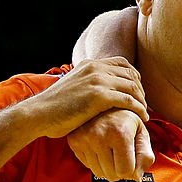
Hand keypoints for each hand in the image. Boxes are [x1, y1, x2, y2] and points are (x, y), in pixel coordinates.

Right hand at [24, 57, 147, 139]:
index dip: (135, 78)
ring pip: (133, 87)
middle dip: (141, 90)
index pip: (123, 63)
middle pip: (131, 74)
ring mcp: (97, 80)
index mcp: (89, 64)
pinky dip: (139, 109)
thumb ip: (88, 84)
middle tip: (144, 104)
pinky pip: (129, 100)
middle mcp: (95, 68)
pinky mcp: (99, 96)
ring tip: (144, 112)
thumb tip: (99, 92)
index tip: (137, 93)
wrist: (37, 114)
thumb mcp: (73, 87)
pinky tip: (142, 118)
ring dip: (142, 100)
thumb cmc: (53, 108)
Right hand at [67, 109, 153, 181]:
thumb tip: (136, 177)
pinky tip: (101, 148)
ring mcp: (84, 139)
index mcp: (120, 134)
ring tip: (112, 151)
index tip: (131, 159)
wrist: (105, 104)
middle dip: (120, 171)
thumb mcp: (142, 134)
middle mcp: (99, 136)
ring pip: (98, 173)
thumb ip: (145, 156)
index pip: (125, 171)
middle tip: (122, 155)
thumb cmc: (128, 121)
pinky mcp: (74, 141)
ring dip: (108, 168)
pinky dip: (96, 162)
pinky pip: (88, 165)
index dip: (132, 170)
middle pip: (112, 175)